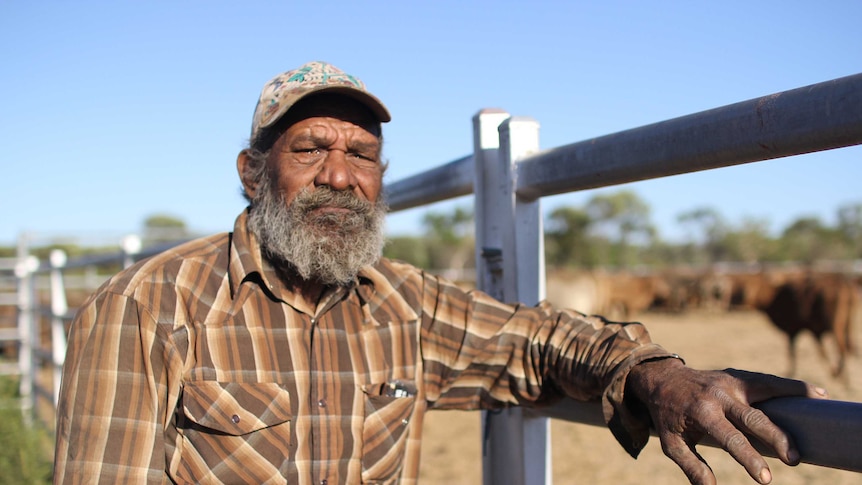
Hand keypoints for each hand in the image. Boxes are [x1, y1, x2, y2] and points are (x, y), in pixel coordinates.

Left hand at [625, 358, 828, 484]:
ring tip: (819, 408)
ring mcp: (730, 382)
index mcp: (701, 412)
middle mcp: (718, 395)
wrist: (663, 380)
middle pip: (753, 417)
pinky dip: (792, 386)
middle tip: (794, 459)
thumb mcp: (672, 443)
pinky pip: (768, 380)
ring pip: (766, 389)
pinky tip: (816, 393)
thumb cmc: (669, 416)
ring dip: (794, 399)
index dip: (749, 459)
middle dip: (776, 438)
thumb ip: (692, 466)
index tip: (765, 479)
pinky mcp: (739, 375)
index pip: (730, 438)